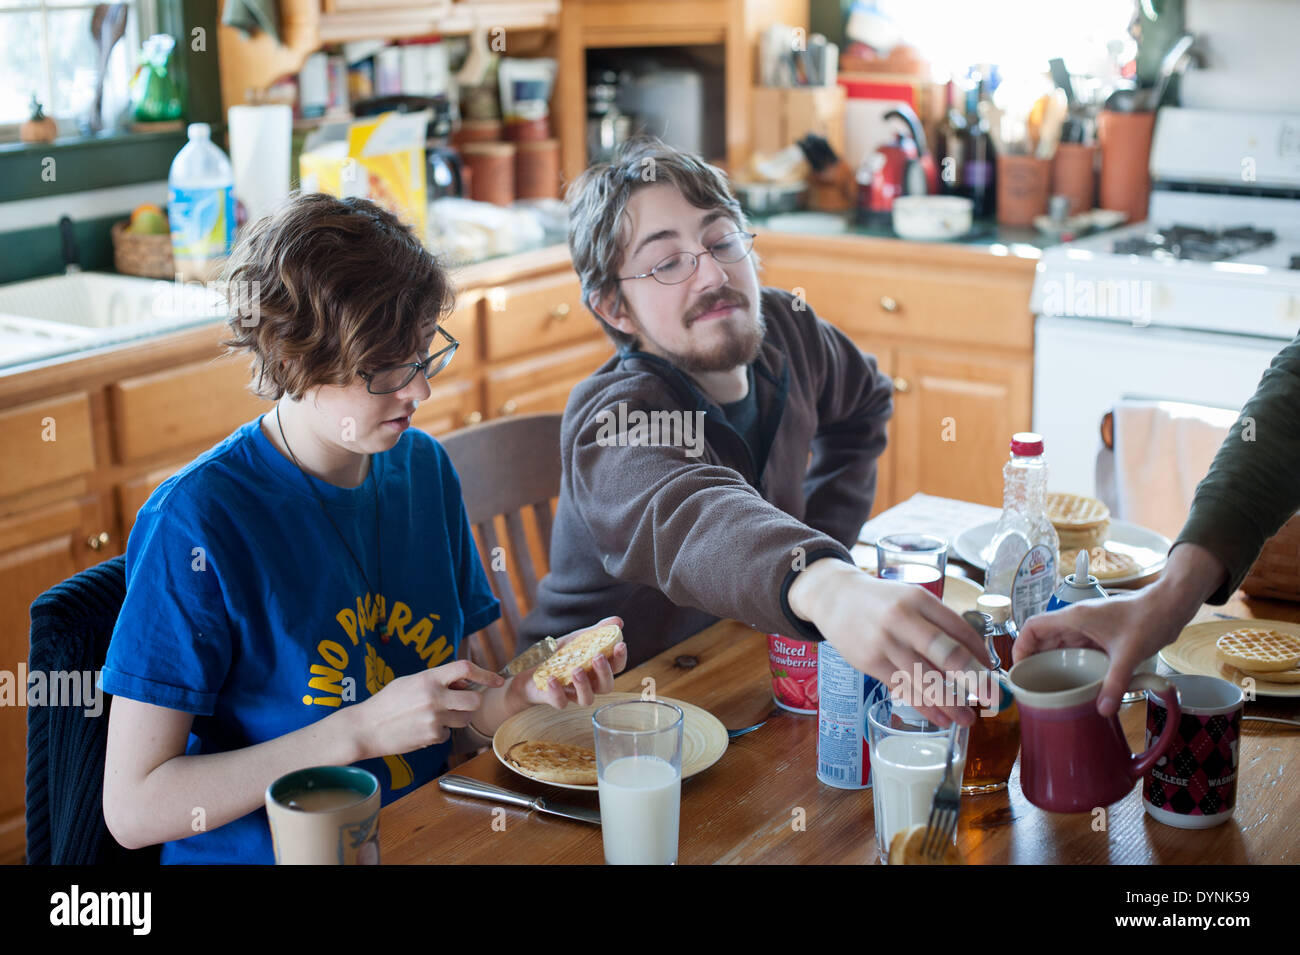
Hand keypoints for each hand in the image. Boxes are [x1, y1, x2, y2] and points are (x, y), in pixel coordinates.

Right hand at [351, 659, 503, 758]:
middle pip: (475, 700)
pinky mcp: (431, 737)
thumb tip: (465, 683)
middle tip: (462, 703)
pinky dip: (440, 732)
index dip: (486, 673)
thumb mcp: (411, 681)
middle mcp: (434, 697)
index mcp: (428, 678)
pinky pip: (447, 734)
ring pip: (464, 719)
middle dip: (473, 702)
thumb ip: (437, 680)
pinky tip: (421, 729)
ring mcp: (434, 719)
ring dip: (458, 718)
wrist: (365, 728)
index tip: (497, 680)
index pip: (465, 668)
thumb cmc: (387, 702)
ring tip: (436, 715)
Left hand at [514, 616, 628, 709]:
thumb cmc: (559, 655)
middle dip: (604, 672)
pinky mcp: (556, 700)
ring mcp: (573, 694)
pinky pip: (561, 702)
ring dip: (584, 685)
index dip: (620, 657)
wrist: (529, 668)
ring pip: (587, 699)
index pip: (616, 667)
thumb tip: (618, 621)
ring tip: (576, 670)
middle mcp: (590, 685)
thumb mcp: (577, 639)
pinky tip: (552, 679)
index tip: (620, 645)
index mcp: (597, 669)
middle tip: (597, 657)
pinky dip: (557, 691)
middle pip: (606, 686)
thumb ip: (597, 631)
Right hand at [790, 560, 993, 726]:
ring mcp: (884, 642)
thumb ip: (937, 623)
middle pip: (945, 653)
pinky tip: (940, 718)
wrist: (832, 597)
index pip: (959, 629)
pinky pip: (902, 689)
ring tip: (967, 719)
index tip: (992, 673)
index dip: (980, 654)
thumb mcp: (911, 598)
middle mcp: (903, 619)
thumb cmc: (881, 601)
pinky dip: (924, 707)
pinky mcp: (869, 662)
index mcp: (920, 600)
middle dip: (973, 679)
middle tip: (992, 699)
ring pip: (924, 679)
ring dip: (950, 703)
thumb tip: (973, 657)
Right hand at [1014, 542, 1225, 716]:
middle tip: (1033, 685)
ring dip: (1051, 662)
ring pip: (1058, 644)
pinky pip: (1075, 648)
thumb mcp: (1129, 653)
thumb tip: (1102, 710)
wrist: (1170, 605)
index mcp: (1073, 618)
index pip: (1033, 627)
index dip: (1020, 647)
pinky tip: (1075, 680)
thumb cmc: (1148, 619)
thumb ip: (1115, 683)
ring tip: (1049, 686)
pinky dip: (1069, 663)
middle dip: (1034, 660)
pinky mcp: (1098, 634)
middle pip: (1042, 638)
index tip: (1020, 670)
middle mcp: (1075, 621)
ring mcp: (1087, 627)